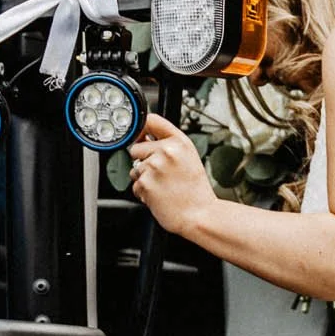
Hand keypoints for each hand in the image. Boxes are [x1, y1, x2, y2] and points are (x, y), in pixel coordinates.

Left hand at [128, 113, 215, 238]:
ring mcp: (154, 167)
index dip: (140, 128)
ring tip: (164, 186)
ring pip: (135, 169)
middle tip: (162, 174)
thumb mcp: (189, 158)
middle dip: (143, 161)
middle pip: (136, 148)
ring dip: (144, 179)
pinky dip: (144, 192)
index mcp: (179, 142)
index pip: (150, 120)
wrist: (200, 215)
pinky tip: (160, 195)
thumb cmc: (196, 191)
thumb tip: (144, 137)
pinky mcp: (145, 183)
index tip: (139, 136)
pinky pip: (135, 185)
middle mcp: (166, 151)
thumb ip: (169, 144)